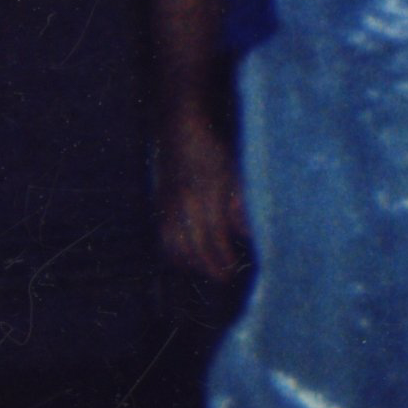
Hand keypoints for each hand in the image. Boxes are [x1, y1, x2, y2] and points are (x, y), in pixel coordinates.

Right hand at [157, 127, 247, 282]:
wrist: (177, 131)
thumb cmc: (213, 151)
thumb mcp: (235, 172)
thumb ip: (242, 204)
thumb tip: (250, 234)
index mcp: (206, 194)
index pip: (215, 237)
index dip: (224, 257)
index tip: (236, 268)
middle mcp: (184, 203)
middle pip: (195, 246)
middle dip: (211, 265)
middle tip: (225, 276)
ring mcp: (168, 206)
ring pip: (175, 246)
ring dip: (192, 263)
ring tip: (208, 269)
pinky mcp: (158, 207)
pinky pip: (163, 238)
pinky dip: (175, 253)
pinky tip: (189, 259)